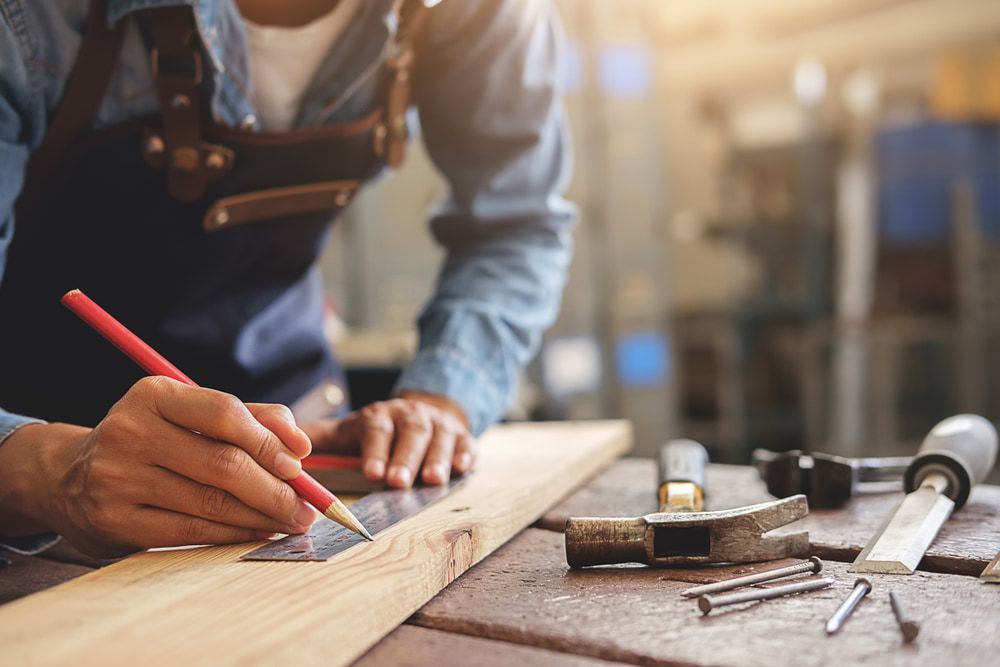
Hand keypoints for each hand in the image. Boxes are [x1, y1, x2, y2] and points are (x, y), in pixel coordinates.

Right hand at [0, 376, 315, 556]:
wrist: (67, 477)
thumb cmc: (152, 441)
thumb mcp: (188, 415)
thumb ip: (249, 418)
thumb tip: (299, 445)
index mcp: (155, 395)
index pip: (224, 412)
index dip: (269, 440)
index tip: (300, 464)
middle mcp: (131, 432)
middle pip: (223, 463)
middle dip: (276, 489)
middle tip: (307, 506)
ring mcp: (118, 478)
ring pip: (211, 502)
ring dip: (261, 515)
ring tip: (291, 521)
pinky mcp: (115, 521)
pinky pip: (190, 531)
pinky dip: (233, 534)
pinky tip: (258, 532)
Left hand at [301, 392, 475, 488]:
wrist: (421, 413)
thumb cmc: (377, 432)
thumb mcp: (348, 431)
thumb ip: (318, 439)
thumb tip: (278, 445)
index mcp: (379, 416)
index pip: (376, 428)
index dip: (375, 450)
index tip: (371, 472)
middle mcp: (410, 416)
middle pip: (410, 433)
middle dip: (404, 458)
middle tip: (397, 482)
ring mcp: (438, 425)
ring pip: (439, 438)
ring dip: (436, 459)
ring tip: (432, 480)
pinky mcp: (461, 436)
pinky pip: (466, 443)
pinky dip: (465, 455)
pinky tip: (463, 468)